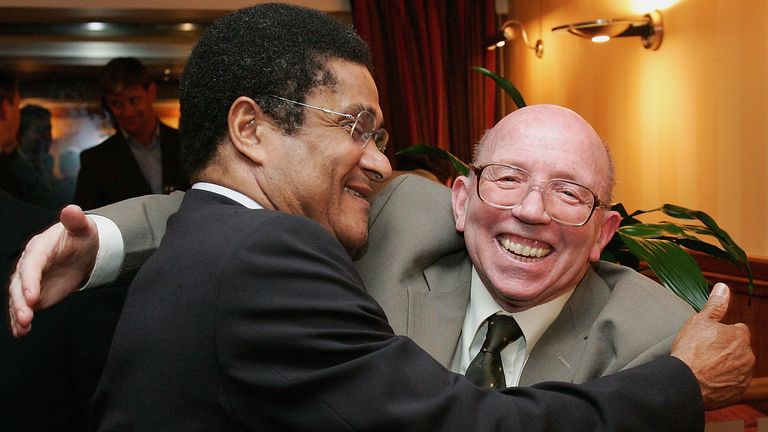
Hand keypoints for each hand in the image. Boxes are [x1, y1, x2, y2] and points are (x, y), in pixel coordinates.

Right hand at [8, 205, 98, 336]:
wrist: (82, 251)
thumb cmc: (81, 237)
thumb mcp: (83, 228)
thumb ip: (76, 221)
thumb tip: (71, 209)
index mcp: (39, 248)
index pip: (31, 265)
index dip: (31, 280)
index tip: (33, 297)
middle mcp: (29, 265)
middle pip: (20, 284)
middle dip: (21, 301)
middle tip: (26, 317)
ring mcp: (30, 281)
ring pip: (19, 297)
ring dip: (18, 313)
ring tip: (23, 328)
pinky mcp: (34, 294)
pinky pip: (25, 307)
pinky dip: (20, 320)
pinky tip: (21, 332)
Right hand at [671, 283, 754, 409]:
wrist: (685, 382)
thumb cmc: (691, 350)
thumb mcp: (699, 321)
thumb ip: (715, 305)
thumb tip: (723, 287)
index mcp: (740, 336)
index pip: (737, 330)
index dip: (721, 333)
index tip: (708, 339)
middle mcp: (747, 356)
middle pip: (738, 349)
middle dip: (725, 350)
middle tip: (704, 353)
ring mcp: (744, 376)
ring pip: (736, 366)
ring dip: (725, 365)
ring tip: (704, 366)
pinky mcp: (737, 392)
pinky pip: (732, 383)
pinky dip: (723, 381)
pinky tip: (707, 378)